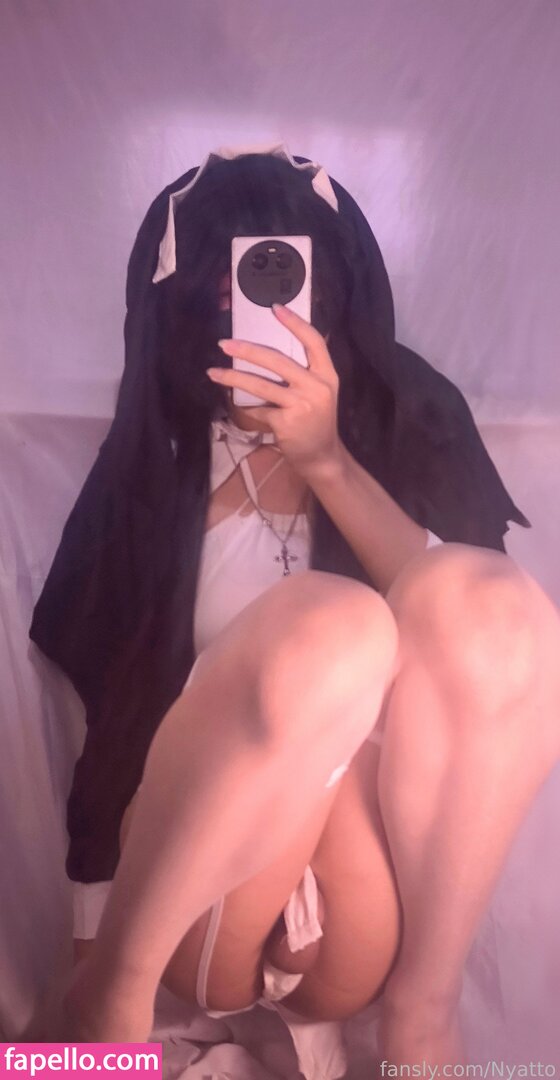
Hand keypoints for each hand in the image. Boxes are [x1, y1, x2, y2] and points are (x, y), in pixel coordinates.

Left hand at [206, 304, 342, 476]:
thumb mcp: (320, 392)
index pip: (314, 341)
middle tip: (224, 343)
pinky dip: (246, 409)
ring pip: (261, 385)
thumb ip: (305, 372)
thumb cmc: (317, 420)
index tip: (275, 308)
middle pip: (278, 360)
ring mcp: (301, 405)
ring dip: (233, 377)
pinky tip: (239, 407)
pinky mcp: (285, 422)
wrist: (322, 456)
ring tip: (214, 372)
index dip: (295, 323)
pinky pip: (258, 410)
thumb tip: (271, 351)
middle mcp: (316, 386)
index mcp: (327, 374)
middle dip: (247, 350)